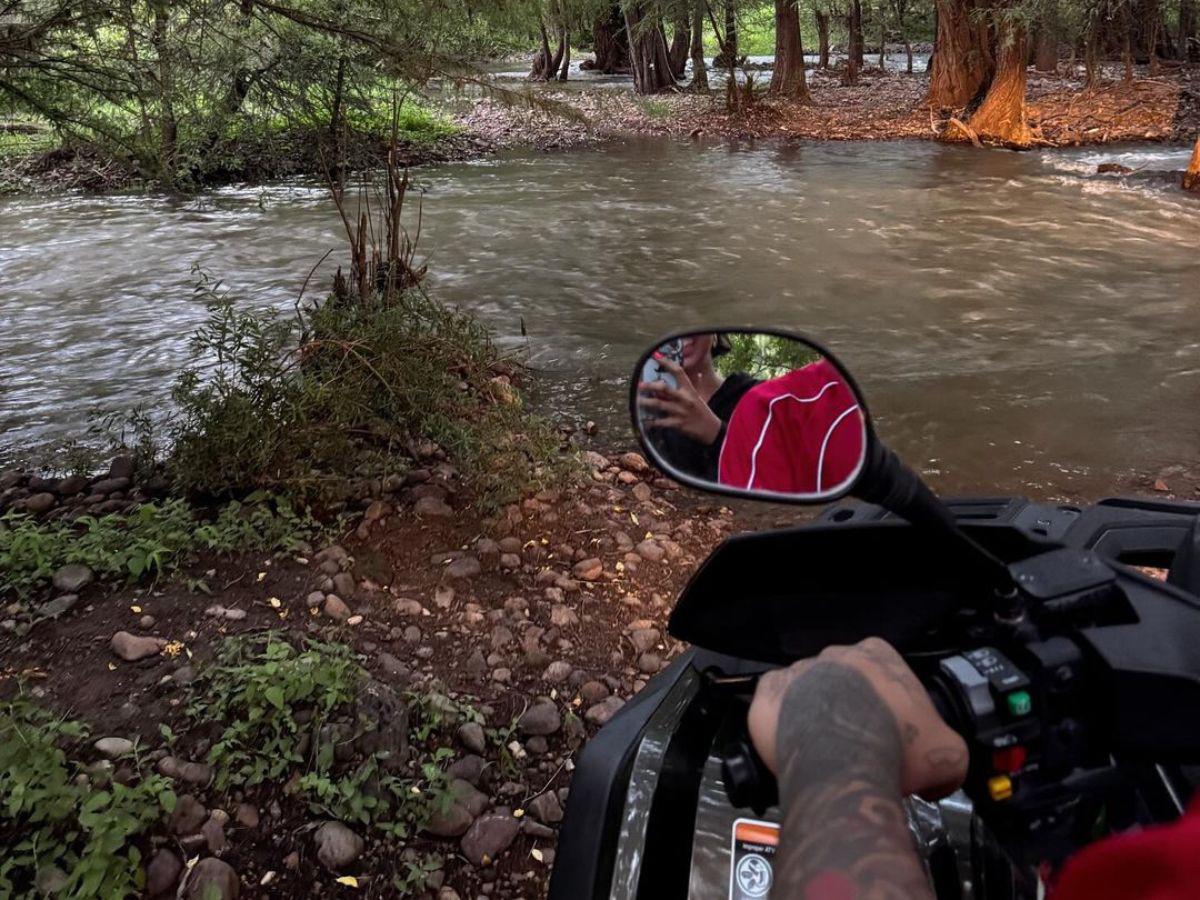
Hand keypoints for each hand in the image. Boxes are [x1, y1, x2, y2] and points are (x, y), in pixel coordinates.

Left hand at [638, 355, 721, 444]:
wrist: (711, 429)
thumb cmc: (702, 411)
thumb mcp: (697, 396)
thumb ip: (692, 385)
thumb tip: (694, 372)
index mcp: (689, 389)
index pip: (678, 372)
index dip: (667, 363)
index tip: (657, 357)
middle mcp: (684, 399)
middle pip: (664, 388)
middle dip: (650, 386)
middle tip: (639, 385)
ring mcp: (680, 411)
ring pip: (659, 405)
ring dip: (646, 403)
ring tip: (636, 401)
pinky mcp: (677, 424)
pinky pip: (660, 422)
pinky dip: (651, 422)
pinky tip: (643, 421)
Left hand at [747, 639, 967, 899]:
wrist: (845, 765)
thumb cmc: (895, 749)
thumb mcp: (948, 755)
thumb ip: (949, 755)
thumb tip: (939, 777)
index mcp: (879, 655)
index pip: (886, 672)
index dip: (891, 705)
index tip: (893, 732)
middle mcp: (836, 655)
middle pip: (846, 681)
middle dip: (853, 709)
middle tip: (860, 744)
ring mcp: (799, 670)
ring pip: (808, 691)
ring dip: (815, 715)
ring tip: (827, 751)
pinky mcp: (769, 694)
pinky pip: (773, 705)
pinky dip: (781, 722)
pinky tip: (796, 746)